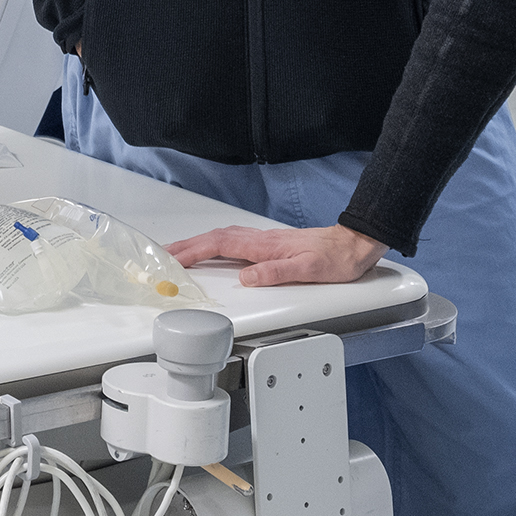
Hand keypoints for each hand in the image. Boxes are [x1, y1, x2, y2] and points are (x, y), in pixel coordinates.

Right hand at [167, 224, 386, 286]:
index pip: (220, 246)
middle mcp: (261, 240)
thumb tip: (247, 277)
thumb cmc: (335, 258)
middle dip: (186, 245)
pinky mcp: (269, 244)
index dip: (195, 252)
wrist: (353, 244)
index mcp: (265, 246)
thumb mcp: (310, 271)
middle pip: (214, 238)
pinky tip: (212, 249)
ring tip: (179, 252)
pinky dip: (214, 244)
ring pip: (222, 237)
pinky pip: (232, 241)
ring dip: (197, 243)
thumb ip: (277, 273)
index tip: (174, 259)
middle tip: (163, 254)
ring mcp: (264, 240)